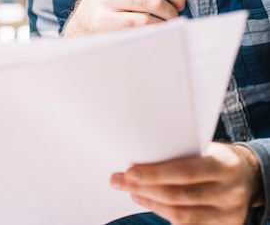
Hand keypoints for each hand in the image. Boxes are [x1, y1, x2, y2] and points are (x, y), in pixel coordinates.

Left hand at [110, 142, 262, 224]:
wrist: (247, 177)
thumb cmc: (215, 158)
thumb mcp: (204, 149)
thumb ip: (179, 154)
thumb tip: (138, 158)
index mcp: (224, 165)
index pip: (185, 171)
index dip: (155, 173)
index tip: (129, 171)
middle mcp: (230, 192)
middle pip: (178, 194)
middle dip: (143, 188)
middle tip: (118, 181)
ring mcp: (228, 213)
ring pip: (180, 214)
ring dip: (150, 202)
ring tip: (131, 191)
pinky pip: (188, 224)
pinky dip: (163, 213)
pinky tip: (147, 201)